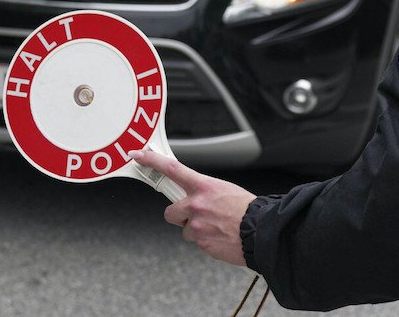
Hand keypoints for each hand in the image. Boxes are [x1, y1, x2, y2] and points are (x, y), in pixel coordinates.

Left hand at [130, 149, 255, 265]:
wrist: (260, 231)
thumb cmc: (247, 209)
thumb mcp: (225, 190)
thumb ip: (205, 193)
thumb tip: (197, 199)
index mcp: (203, 186)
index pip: (172, 169)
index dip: (152, 161)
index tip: (138, 155)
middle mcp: (196, 204)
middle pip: (170, 212)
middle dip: (179, 216)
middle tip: (195, 216)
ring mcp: (196, 225)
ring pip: (185, 229)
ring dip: (196, 230)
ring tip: (216, 227)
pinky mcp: (200, 243)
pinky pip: (197, 241)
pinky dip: (206, 240)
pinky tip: (220, 236)